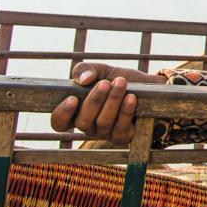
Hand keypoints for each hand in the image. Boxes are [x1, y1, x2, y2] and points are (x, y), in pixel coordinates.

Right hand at [50, 63, 164, 144]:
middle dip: (94, 100)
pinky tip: (131, 98)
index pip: (59, 123)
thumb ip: (85, 70)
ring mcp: (105, 133)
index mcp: (76, 112)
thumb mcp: (100, 70)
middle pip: (83, 122)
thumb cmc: (117, 79)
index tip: (72, 98)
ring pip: (103, 123)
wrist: (147, 85)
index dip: (62, 114)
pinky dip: (125, 111)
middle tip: (106, 83)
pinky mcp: (123, 136)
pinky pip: (120, 129)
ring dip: (112, 101)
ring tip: (121, 83)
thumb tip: (83, 79)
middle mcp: (89, 126)